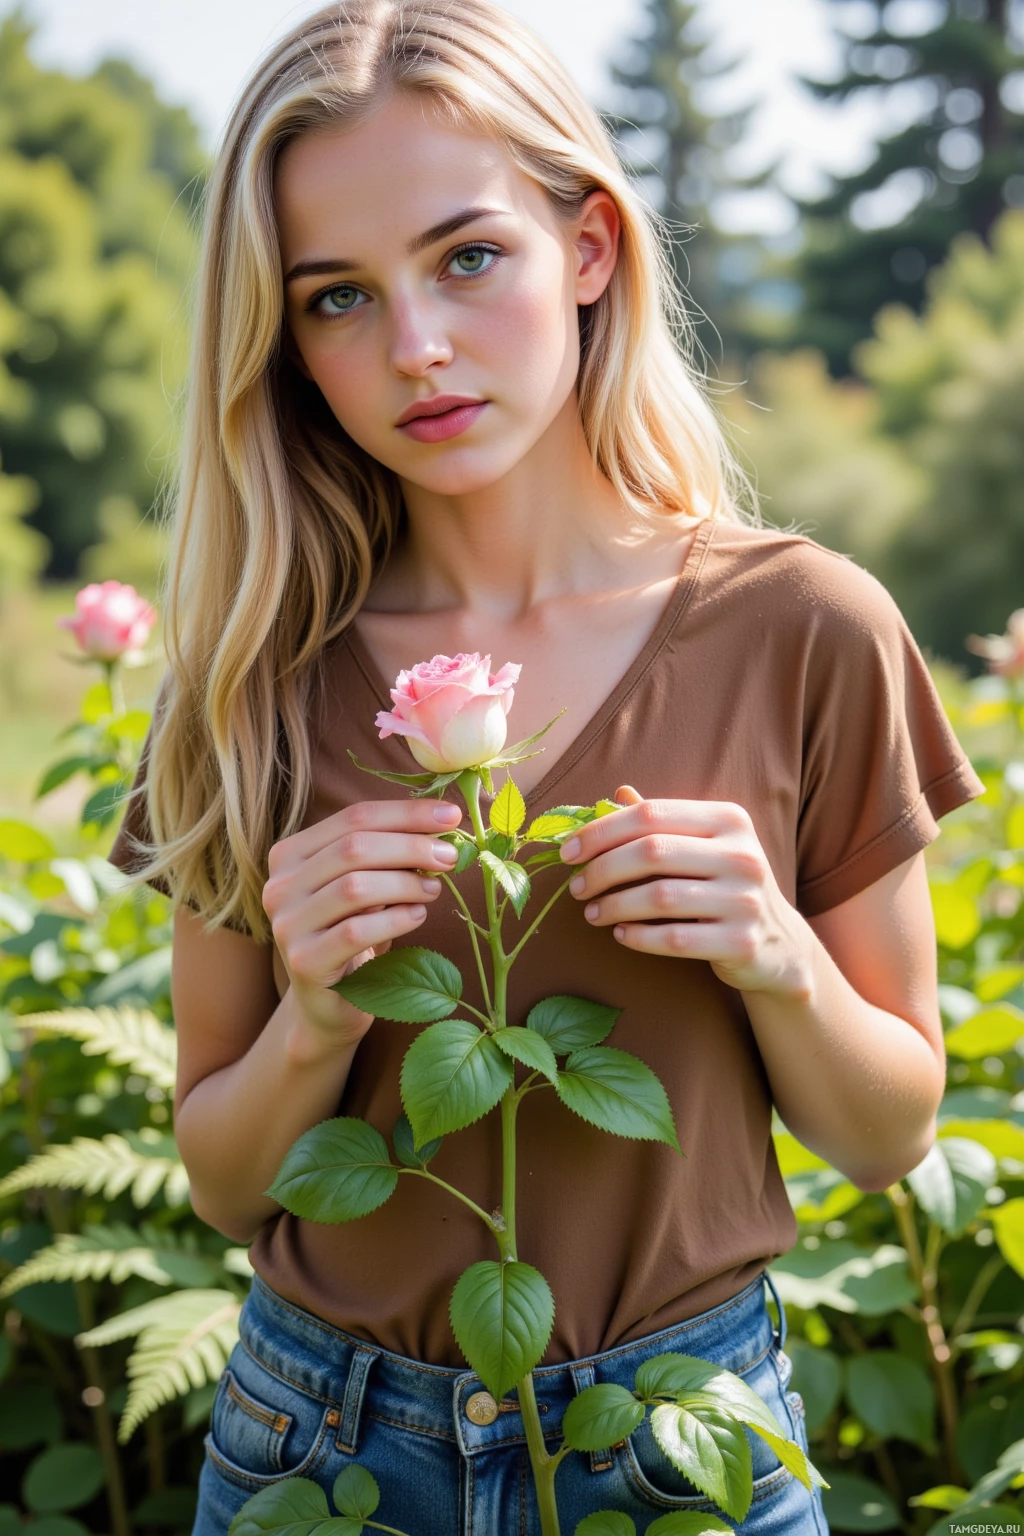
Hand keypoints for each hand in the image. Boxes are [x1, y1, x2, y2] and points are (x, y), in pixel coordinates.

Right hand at [262, 797, 461, 1040]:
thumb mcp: (367, 887)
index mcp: (291, 854)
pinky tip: (418, 916)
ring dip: (405, 883)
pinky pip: (356, 931)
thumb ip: (388, 855)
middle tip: (449, 856)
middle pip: (354, 847)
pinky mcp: (303, 962)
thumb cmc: (354, 934)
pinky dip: (395, 919)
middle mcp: (280, 885)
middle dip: (411, 846)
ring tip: (435, 888)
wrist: (329, 1004)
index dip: (406, 813)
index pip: (353, 817)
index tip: (452, 814)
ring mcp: (287, 924)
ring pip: (354, 887)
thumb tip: (443, 825)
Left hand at [559, 785, 812, 997]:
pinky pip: (675, 939)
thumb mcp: (703, 846)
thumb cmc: (724, 887)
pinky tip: (621, 934)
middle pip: (652, 852)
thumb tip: (617, 793)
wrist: (778, 944)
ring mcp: (746, 900)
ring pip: (659, 897)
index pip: (651, 814)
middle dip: (602, 869)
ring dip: (614, 906)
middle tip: (577, 887)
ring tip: (592, 913)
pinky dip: (638, 937)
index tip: (567, 852)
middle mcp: (743, 854)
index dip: (601, 831)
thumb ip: (663, 822)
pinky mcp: (742, 942)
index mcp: (729, 820)